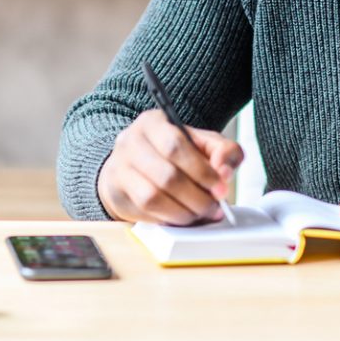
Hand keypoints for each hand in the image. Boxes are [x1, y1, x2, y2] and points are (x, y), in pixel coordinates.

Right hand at [97, 110, 242, 224]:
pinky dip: (168, 218)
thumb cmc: (175, 152)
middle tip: (215, 207)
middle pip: (166, 175)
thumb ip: (224, 151)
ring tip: (201, 214)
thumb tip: (224, 171)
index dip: (201, 170)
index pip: (176, 146)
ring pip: (153, 197)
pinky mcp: (115, 193)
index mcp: (153, 122)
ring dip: (183, 212)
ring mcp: (119, 168)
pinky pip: (144, 212)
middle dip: (197, 197)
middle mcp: (131, 142)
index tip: (221, 187)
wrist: (137, 162)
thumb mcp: (203, 143)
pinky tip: (183, 217)